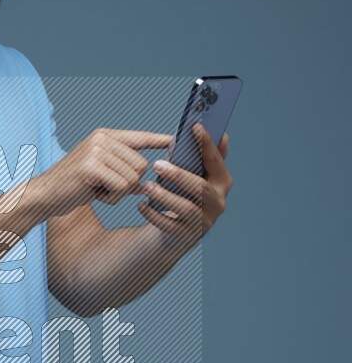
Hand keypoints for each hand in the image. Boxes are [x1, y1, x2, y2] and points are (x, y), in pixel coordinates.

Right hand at [42, 127, 173, 218]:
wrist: (44, 195)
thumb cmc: (73, 187)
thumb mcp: (101, 174)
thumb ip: (123, 171)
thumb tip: (148, 180)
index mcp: (104, 136)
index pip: (139, 137)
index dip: (158, 140)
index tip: (176, 140)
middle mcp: (101, 139)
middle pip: (141, 164)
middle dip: (129, 183)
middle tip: (104, 187)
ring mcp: (96, 151)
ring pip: (133, 177)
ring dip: (119, 192)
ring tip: (97, 190)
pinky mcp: (92, 166)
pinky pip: (121, 186)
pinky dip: (112, 198)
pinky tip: (94, 195)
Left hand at [137, 122, 232, 248]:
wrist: (177, 230)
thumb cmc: (184, 193)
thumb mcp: (192, 173)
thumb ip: (195, 154)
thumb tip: (198, 127)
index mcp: (221, 182)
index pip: (216, 161)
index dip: (207, 144)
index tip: (195, 126)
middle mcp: (218, 202)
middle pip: (201, 188)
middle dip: (179, 175)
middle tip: (156, 164)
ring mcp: (204, 221)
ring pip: (185, 208)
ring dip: (163, 195)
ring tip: (146, 186)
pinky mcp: (187, 236)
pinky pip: (169, 225)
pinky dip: (153, 214)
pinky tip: (141, 205)